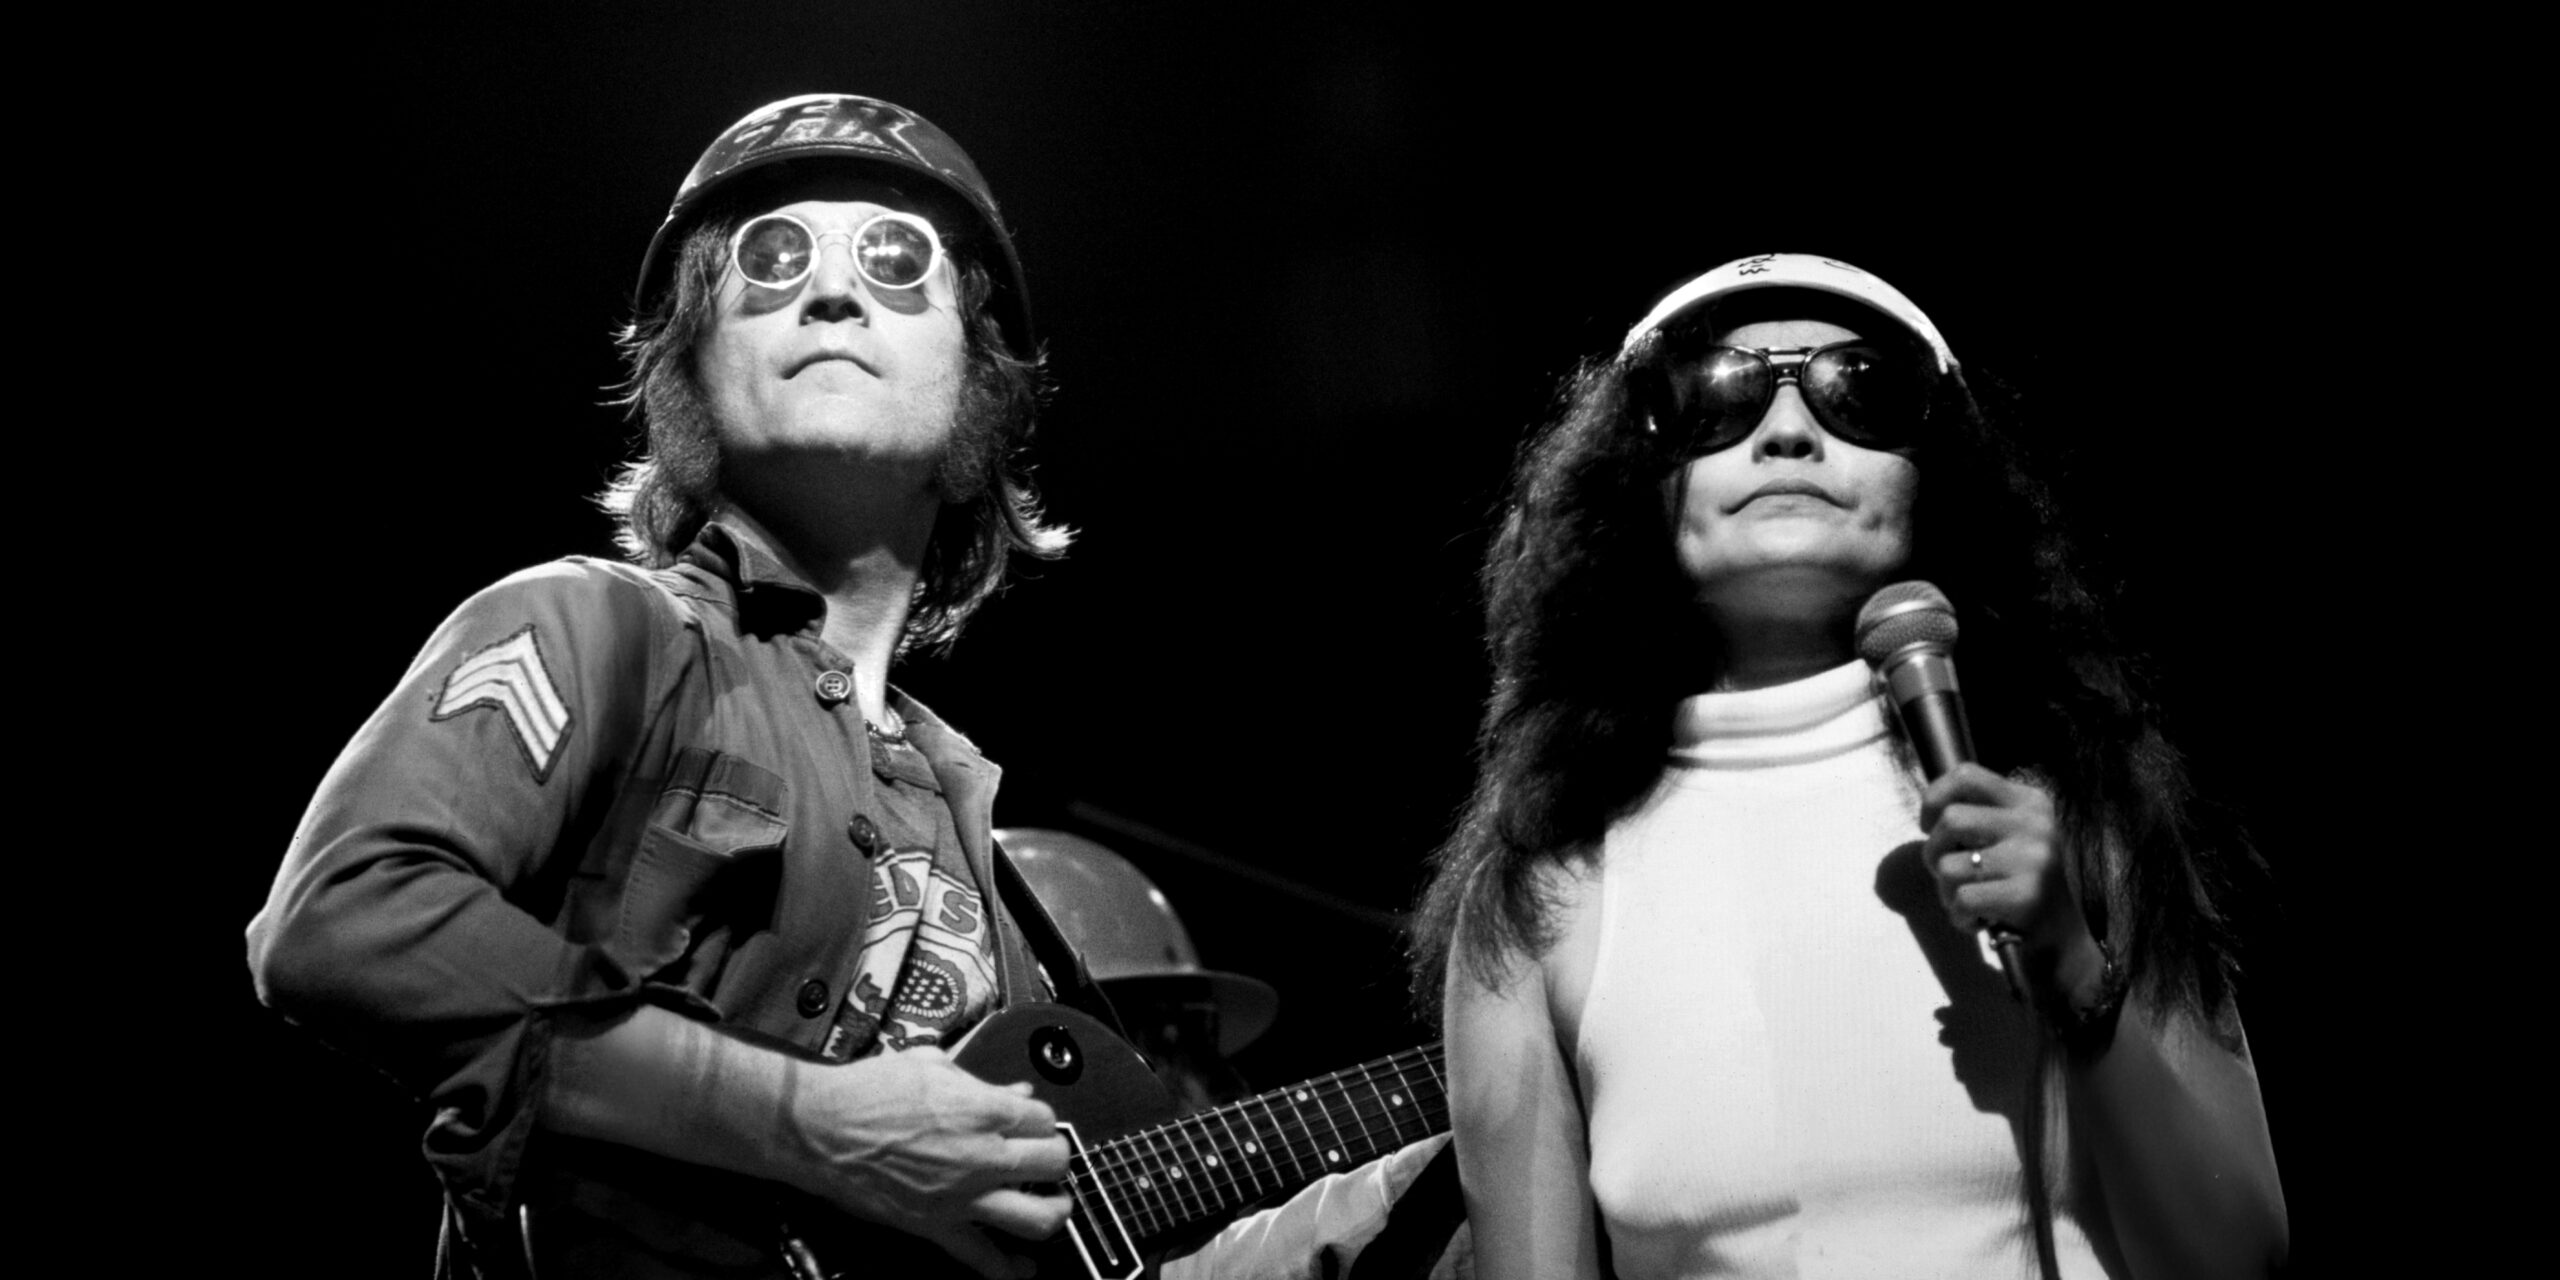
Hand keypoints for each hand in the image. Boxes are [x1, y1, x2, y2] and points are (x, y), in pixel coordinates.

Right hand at [781, 1044, 1071, 1278]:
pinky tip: (1024, 1270)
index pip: (1043, 1118)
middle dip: (1056, 1159)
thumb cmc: (868, 1091)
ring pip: (1035, 1217)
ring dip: (1054, 1211)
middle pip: (1052, 1164)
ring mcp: (962, 1197)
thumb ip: (980, 1081)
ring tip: (1054, 1204)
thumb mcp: (931, 1066)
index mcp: (983, 1110)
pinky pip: (981, 1259)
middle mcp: (982, 1156)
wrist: (820, 1129)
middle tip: (1047, 1158)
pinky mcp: (937, 1226)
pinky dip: (1008, 1271)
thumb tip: (1016, 1091)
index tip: (1033, 1122)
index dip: (1042, 1119)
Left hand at [1917, 763, 2102, 1003]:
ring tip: (1967, 903)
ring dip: (1945, 891)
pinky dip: (1959, 916)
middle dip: (1933, 853)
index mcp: (2031, 803)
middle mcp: (2035, 824)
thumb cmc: (2025, 887)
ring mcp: (2033, 859)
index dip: (1933, 797)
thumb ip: (1980, 818)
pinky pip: (1961, 898)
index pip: (1966, 775)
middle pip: (1950, 820)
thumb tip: (1931, 808)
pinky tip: (1978, 922)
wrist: (2066, 943)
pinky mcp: (2026, 894)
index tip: (1929, 824)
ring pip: (1948, 864)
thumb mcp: (2013, 839)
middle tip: (1948, 875)